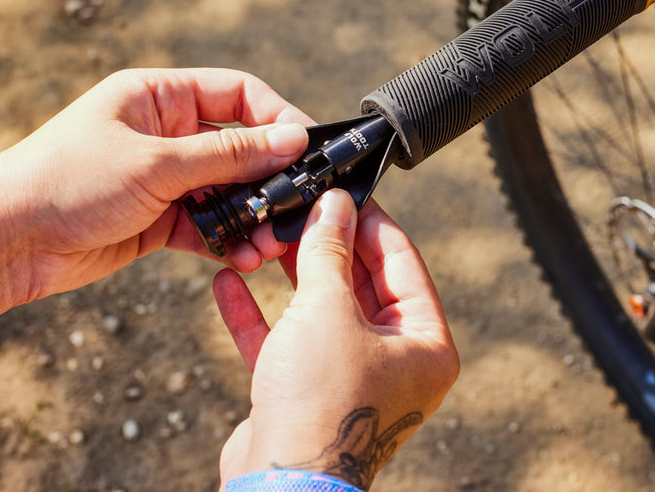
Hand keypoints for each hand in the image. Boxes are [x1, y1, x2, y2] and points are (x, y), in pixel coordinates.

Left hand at [0, 68, 312, 334]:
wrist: (6, 243)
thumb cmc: (66, 182)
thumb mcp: (156, 163)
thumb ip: (229, 155)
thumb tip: (293, 140)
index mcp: (159, 97)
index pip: (239, 95)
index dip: (278, 117)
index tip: (309, 147)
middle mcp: (166, 133)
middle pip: (240, 147)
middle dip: (270, 178)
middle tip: (298, 204)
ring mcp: (165, 177)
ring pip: (229, 191)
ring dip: (253, 216)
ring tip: (268, 242)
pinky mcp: (160, 218)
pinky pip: (210, 224)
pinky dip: (229, 239)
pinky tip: (244, 256)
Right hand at [213, 189, 458, 489]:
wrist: (279, 485)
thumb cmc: (320, 404)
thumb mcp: (328, 310)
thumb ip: (329, 253)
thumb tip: (335, 206)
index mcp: (426, 344)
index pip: (404, 264)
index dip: (371, 223)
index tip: (344, 192)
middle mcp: (396, 362)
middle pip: (362, 284)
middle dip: (326, 247)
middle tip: (300, 210)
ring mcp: (351, 378)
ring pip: (322, 310)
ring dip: (290, 276)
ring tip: (265, 237)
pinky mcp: (308, 393)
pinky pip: (288, 342)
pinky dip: (260, 314)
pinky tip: (228, 281)